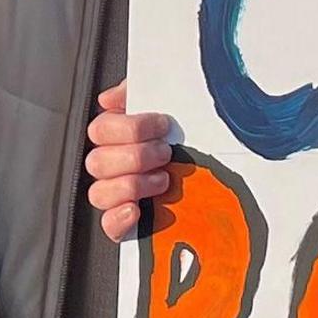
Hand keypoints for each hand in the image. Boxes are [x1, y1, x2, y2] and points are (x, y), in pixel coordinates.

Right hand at [83, 83, 174, 243]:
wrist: (221, 171)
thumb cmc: (189, 133)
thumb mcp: (169, 102)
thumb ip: (138, 91)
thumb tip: (108, 98)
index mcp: (117, 137)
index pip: (100, 130)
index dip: (131, 127)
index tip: (163, 126)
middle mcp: (112, 166)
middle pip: (97, 162)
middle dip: (136, 156)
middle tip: (165, 153)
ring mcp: (117, 196)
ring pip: (99, 193)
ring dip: (132, 185)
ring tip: (162, 180)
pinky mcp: (127, 223)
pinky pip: (108, 225)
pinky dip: (119, 218)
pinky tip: (137, 210)